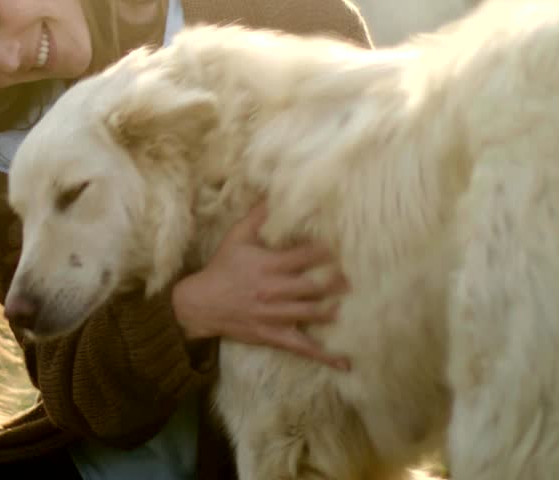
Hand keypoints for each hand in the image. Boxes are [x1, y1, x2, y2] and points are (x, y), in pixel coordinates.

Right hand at [171, 202, 351, 369]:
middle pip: (314, 286)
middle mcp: (274, 290)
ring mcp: (275, 315)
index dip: (325, 251)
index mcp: (268, 265)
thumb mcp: (235, 238)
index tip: (344, 245)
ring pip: (312, 313)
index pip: (303, 256)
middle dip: (338, 281)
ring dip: (334, 308)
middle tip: (357, 276)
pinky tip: (345, 363)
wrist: (201, 303)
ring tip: (352, 302)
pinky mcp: (273, 335)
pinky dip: (324, 356)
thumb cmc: (222, 267)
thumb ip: (257, 217)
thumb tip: (273, 195)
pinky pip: (302, 347)